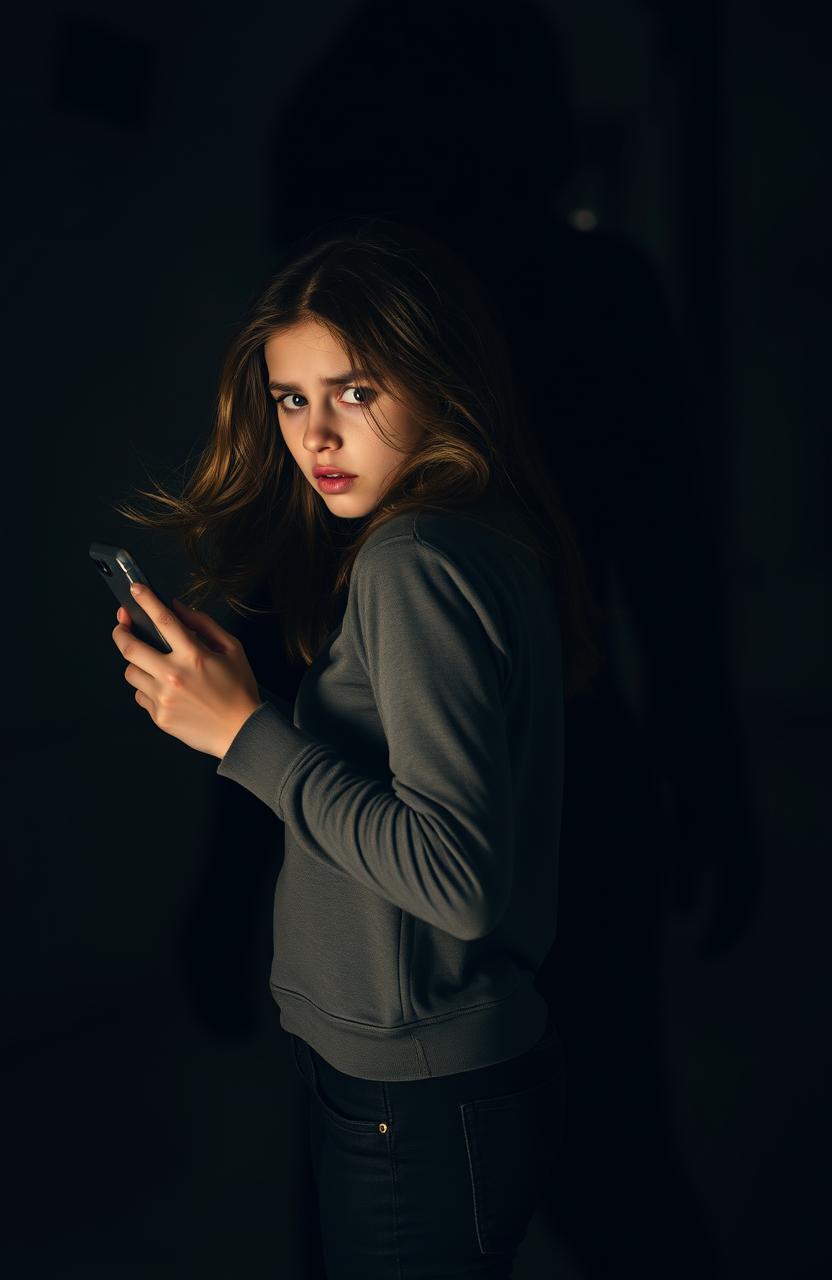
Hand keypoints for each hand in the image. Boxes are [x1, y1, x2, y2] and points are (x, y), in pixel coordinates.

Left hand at [112, 585, 262, 758]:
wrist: (241, 732)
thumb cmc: (239, 689)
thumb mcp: (232, 649)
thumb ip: (203, 624)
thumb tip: (177, 607)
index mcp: (194, 655)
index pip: (162, 620)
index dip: (145, 600)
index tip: (135, 589)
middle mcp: (174, 676)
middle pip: (130, 647)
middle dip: (120, 631)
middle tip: (122, 626)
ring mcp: (163, 698)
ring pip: (131, 672)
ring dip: (137, 664)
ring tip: (153, 664)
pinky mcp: (159, 717)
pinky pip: (140, 695)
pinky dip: (148, 688)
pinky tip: (165, 689)